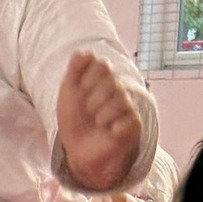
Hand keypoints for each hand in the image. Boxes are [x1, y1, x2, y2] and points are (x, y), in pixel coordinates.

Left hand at [56, 54, 141, 192]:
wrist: (77, 149)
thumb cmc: (74, 120)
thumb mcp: (68, 92)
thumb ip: (75, 70)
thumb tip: (84, 52)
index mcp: (104, 79)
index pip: (102, 65)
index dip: (87, 79)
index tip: (79, 92)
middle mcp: (118, 90)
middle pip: (111, 81)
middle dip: (92, 99)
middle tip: (88, 111)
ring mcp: (128, 107)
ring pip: (119, 100)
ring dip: (100, 115)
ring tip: (97, 123)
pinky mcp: (134, 125)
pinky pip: (127, 120)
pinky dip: (113, 128)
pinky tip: (109, 132)